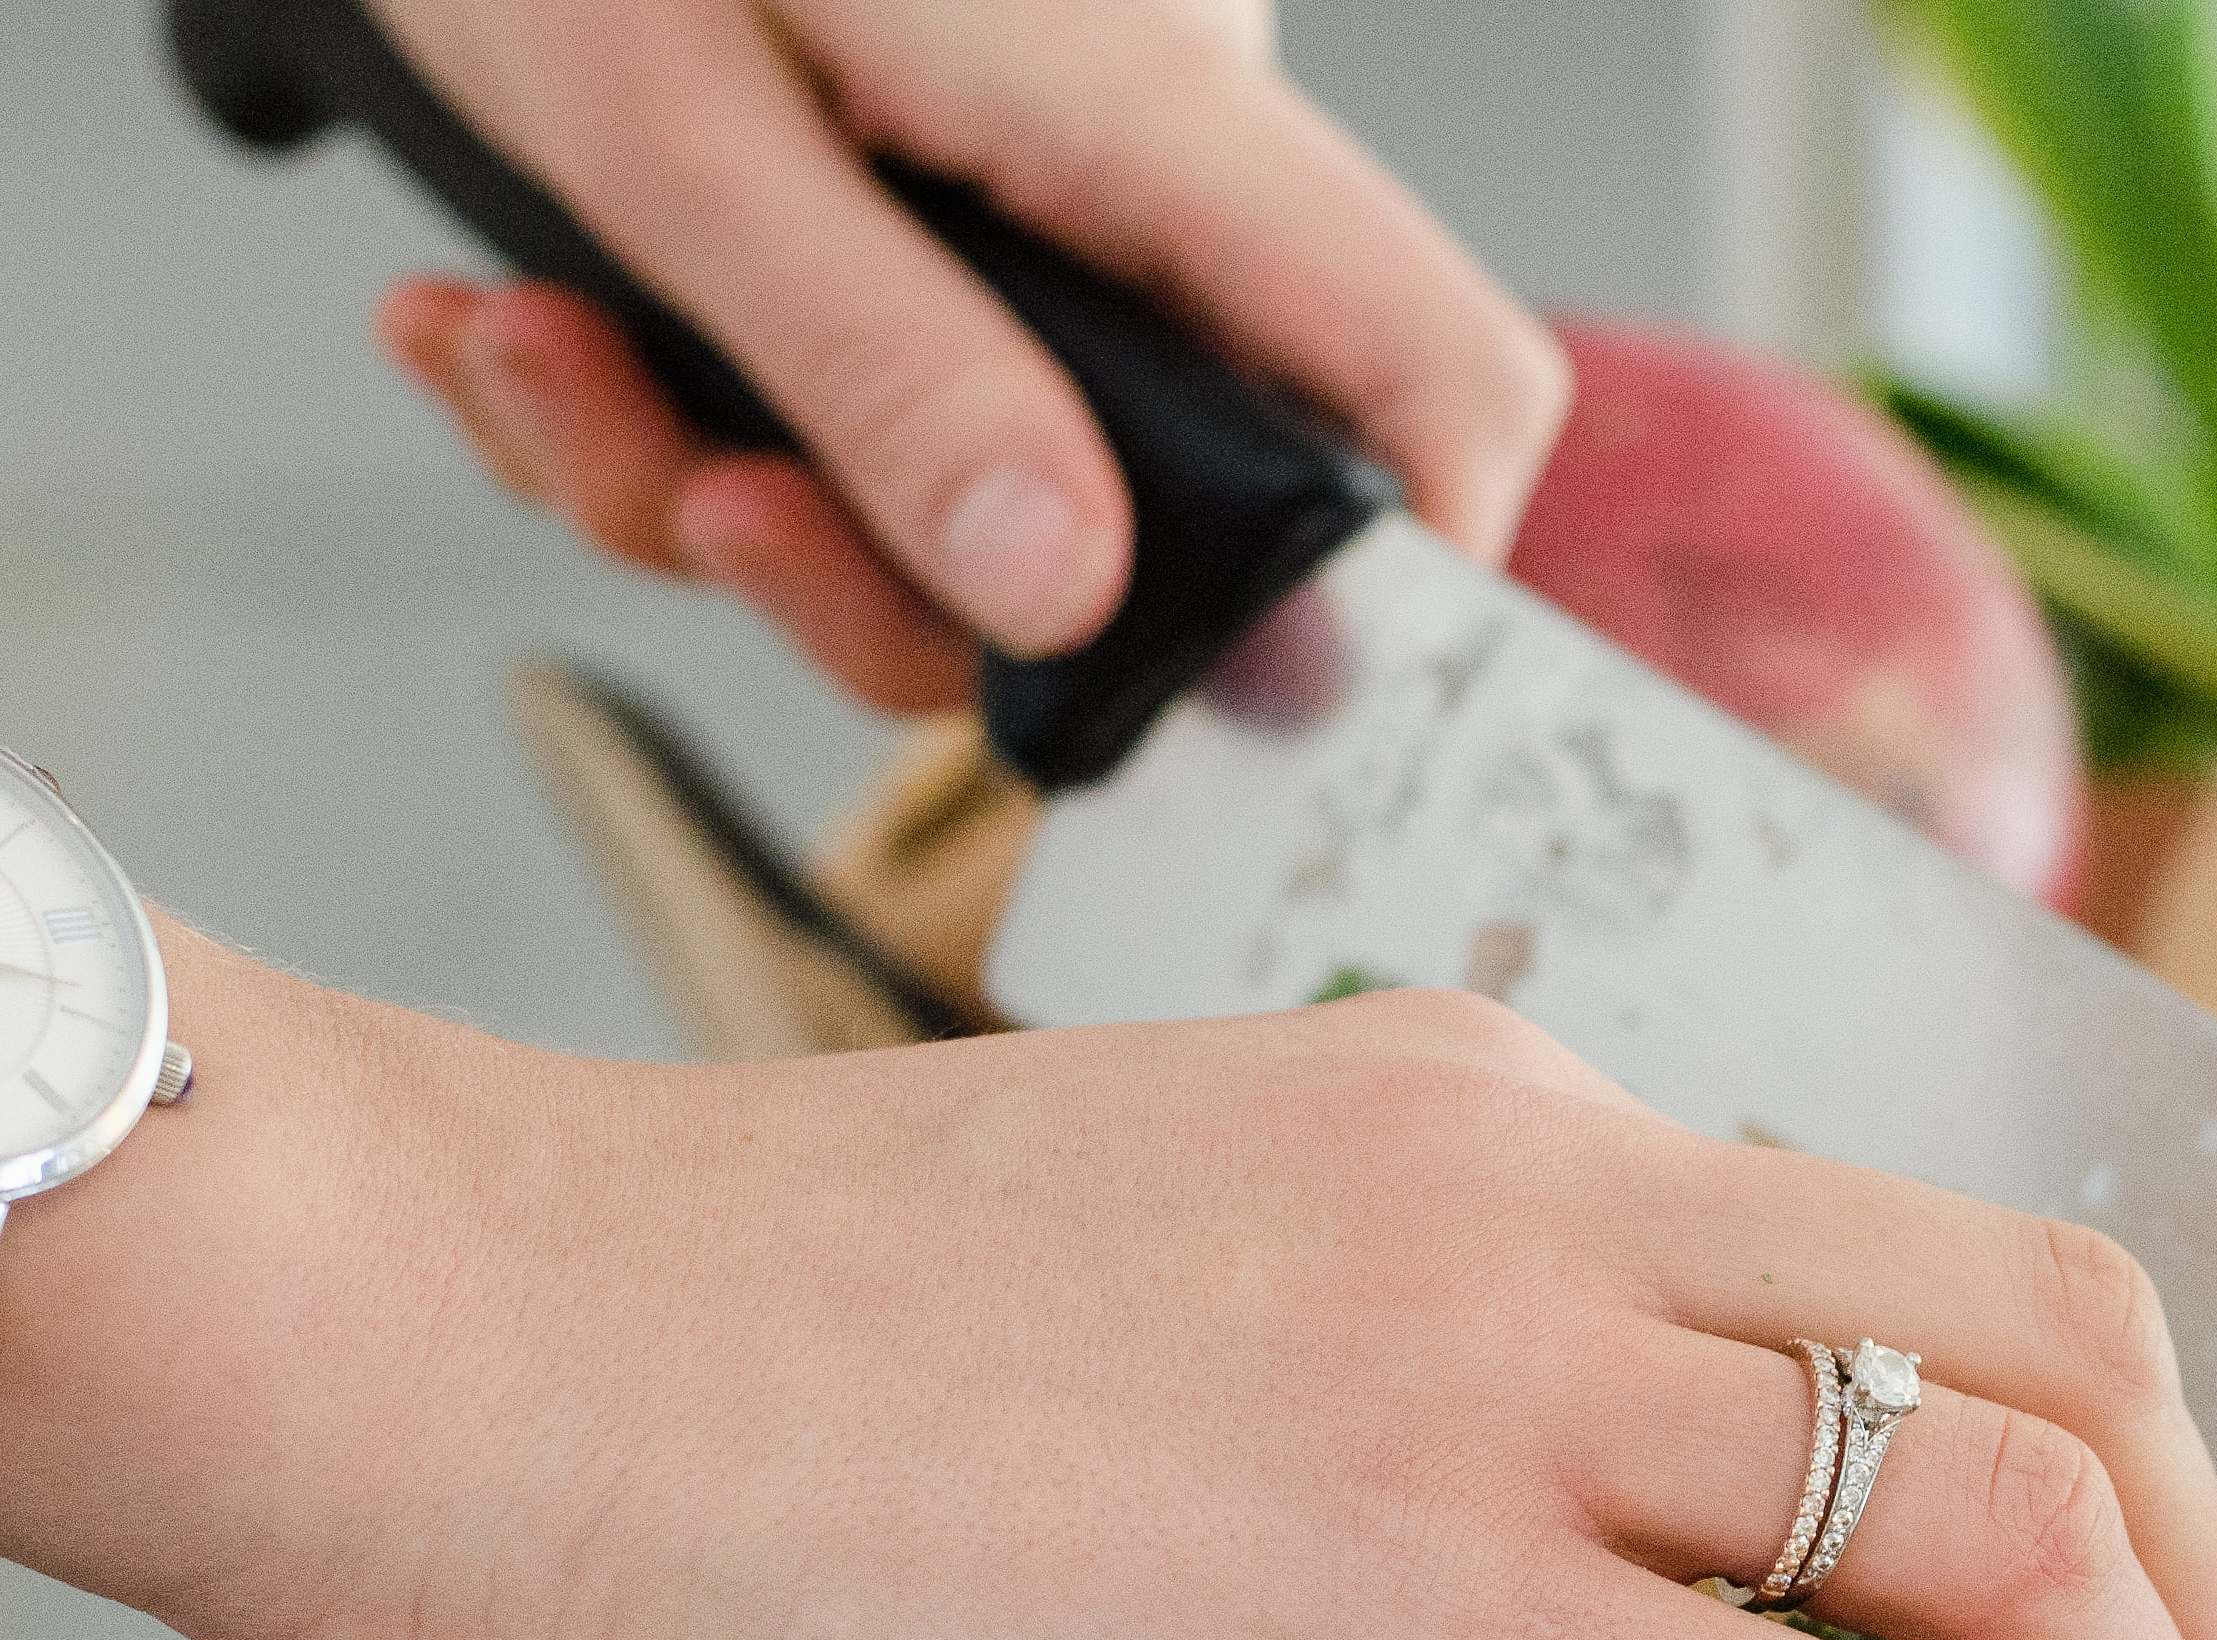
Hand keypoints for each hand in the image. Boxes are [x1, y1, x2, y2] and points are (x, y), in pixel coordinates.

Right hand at [0, 945, 2216, 1639]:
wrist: (448, 1327)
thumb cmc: (748, 1341)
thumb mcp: (1175, 1254)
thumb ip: (1414, 1346)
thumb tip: (1580, 1568)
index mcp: (1500, 1098)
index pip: (1930, 1243)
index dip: (2098, 1448)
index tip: (2103, 1636)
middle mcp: (1550, 1184)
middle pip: (2071, 1335)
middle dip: (2205, 1578)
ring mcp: (1486, 1375)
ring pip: (2008, 1519)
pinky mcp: (1392, 1600)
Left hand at [362, 0, 1567, 711]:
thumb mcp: (672, 123)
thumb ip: (883, 366)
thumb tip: (1066, 594)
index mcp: (1150, 108)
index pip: (1434, 374)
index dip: (1398, 580)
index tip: (1221, 702)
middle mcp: (1141, 163)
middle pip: (1154, 509)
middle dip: (875, 576)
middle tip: (693, 500)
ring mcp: (1042, 191)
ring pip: (968, 488)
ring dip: (718, 488)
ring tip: (533, 352)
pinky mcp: (934, 205)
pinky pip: (867, 403)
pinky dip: (678, 410)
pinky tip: (531, 322)